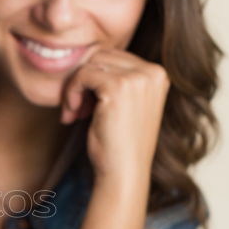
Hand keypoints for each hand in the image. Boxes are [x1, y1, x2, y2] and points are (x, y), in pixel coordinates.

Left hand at [60, 48, 168, 183]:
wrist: (123, 172)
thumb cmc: (119, 144)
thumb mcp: (125, 105)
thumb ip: (118, 80)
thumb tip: (89, 57)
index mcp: (157, 74)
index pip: (114, 56)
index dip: (94, 78)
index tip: (86, 105)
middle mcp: (153, 72)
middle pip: (101, 55)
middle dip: (83, 80)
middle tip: (77, 109)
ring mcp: (137, 78)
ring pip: (90, 63)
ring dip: (75, 88)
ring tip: (74, 113)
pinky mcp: (117, 87)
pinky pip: (82, 75)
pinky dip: (71, 93)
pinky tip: (72, 115)